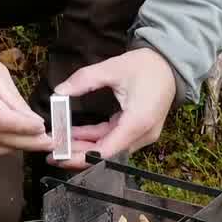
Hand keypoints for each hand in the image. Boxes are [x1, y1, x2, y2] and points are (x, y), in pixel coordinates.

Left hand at [50, 47, 176, 167]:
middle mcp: (142, 134)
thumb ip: (84, 79)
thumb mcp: (113, 68)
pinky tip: (74, 134)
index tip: (60, 155)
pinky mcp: (139, 130)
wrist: (170, 64)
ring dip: (84, 146)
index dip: (81, 157)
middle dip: (78, 154)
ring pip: (109, 148)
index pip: (106, 151)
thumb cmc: (146, 65)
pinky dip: (95, 138)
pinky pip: (114, 139)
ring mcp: (142, 134)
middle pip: (106, 154)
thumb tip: (58, 91)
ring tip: (59, 143)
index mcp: (138, 122)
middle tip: (52, 153)